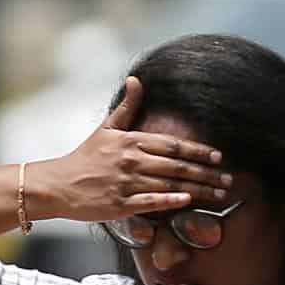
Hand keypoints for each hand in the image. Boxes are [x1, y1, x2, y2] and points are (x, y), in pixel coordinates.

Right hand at [33, 77, 231, 223]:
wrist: (57, 185)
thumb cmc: (84, 158)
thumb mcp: (105, 129)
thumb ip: (127, 107)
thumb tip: (137, 80)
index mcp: (131, 141)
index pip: (173, 145)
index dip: (199, 150)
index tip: (218, 156)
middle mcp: (131, 161)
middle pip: (177, 166)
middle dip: (206, 173)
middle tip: (227, 179)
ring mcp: (125, 183)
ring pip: (169, 184)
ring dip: (197, 189)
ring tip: (217, 194)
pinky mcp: (118, 204)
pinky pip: (150, 202)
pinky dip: (170, 201)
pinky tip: (187, 201)